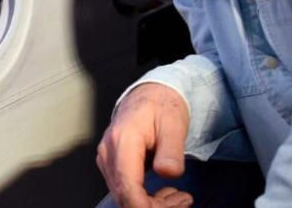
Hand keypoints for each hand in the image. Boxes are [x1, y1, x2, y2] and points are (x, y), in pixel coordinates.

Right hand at [96, 83, 191, 206]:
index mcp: (122, 140)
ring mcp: (107, 160)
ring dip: (152, 205)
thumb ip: (171, 149)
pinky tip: (164, 194)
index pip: (127, 187)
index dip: (147, 206)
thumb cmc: (161, 105)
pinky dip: (146, 199)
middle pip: (125, 197)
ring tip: (179, 197)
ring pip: (124, 198)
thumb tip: (168, 172)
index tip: (173, 205)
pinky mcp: (112, 165)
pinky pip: (125, 191)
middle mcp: (109, 152)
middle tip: (184, 200)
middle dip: (155, 207)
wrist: (149, 94)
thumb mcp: (174, 123)